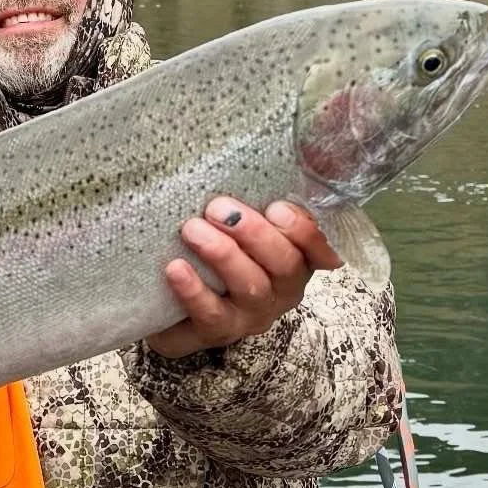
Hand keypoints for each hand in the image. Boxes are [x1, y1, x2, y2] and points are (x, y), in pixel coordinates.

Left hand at [145, 197, 341, 359]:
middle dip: (253, 233)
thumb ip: (249, 205)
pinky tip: (175, 268)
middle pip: (284, 264)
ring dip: (223, 254)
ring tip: (192, 230)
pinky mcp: (218, 332)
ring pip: (251, 286)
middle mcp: (281, 290)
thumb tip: (252, 156)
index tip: (276, 207)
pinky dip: (194, 290)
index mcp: (294, 261)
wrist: (170, 310)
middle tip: (217, 208)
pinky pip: (212, 313)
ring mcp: (251, 315)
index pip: (317, 247)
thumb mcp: (235, 228)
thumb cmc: (211, 258)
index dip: (303, 229)